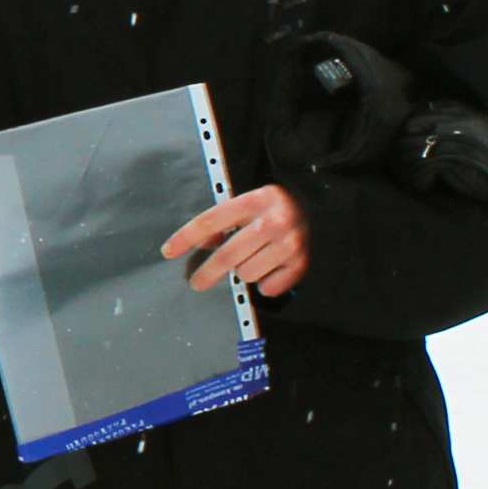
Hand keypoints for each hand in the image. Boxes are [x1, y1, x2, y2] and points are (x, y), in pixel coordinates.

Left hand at [162, 184, 310, 297]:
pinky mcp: (301, 263)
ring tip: (254, 259)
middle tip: (197, 282)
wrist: (319, 206)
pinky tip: (271, 269)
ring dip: (245, 271)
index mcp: (254, 201)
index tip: (168, 251)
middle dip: (207, 273)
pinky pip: (269, 287)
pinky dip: (267, 283)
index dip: (185, 238)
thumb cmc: (276, 208)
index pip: (210, 221)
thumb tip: (204, 244)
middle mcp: (272, 221)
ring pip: (246, 274)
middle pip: (226, 256)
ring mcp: (289, 243)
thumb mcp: (249, 204)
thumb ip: (225, 221)